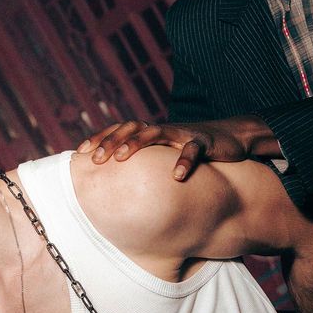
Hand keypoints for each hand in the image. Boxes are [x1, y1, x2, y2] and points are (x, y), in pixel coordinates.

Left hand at [77, 116, 274, 180]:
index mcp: (153, 131)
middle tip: (95, 158)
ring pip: (156, 132)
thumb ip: (147, 163)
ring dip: (137, 144)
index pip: (121, 129)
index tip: (80, 152)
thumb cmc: (193, 149)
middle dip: (112, 141)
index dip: (101, 137)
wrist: (232, 137)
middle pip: (132, 128)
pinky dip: (185, 161)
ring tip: (121, 159)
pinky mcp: (205, 141)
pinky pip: (193, 149)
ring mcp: (184, 133)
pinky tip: (177, 177)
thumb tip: (120, 184)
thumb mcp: (167, 154)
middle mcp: (164, 129)